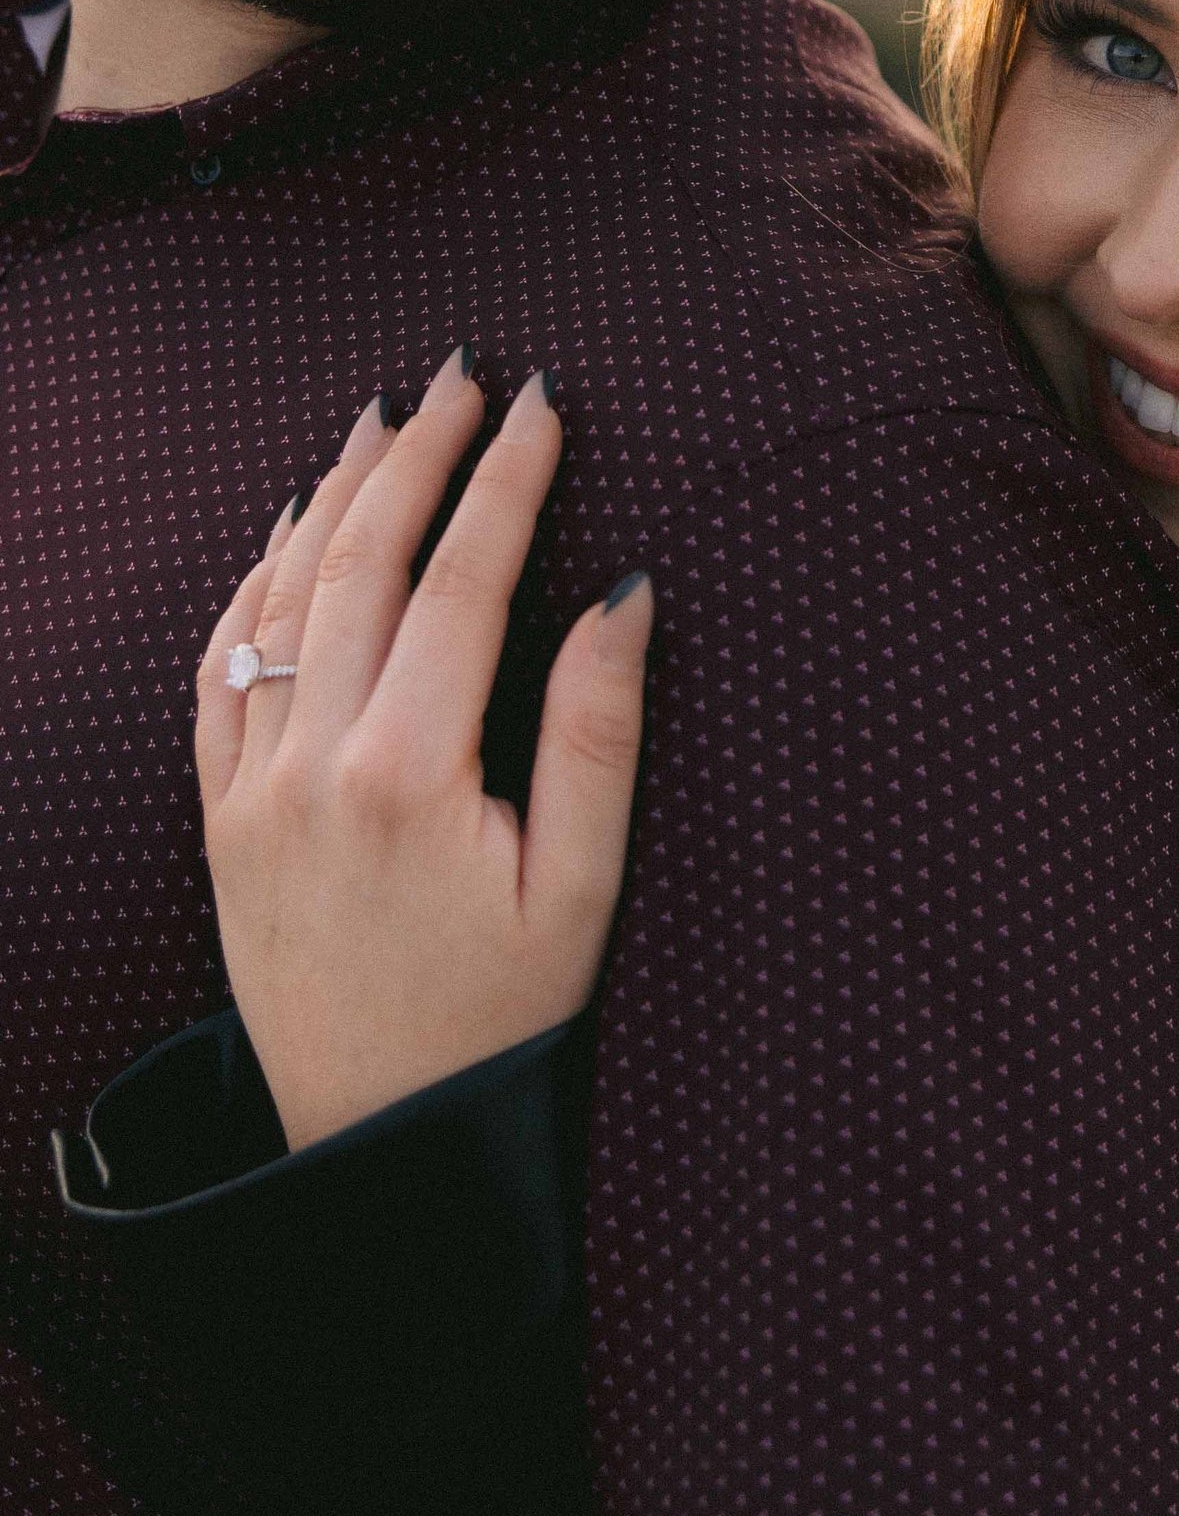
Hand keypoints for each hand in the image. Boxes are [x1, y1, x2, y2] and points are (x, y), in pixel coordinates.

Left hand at [197, 352, 650, 1152]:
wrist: (377, 1141)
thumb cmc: (499, 1019)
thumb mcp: (581, 888)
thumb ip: (597, 733)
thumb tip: (624, 592)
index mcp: (410, 777)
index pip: (464, 582)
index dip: (506, 479)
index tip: (541, 401)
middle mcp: (312, 768)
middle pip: (363, 564)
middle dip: (417, 455)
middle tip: (463, 374)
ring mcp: (250, 792)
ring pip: (281, 600)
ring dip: (332, 497)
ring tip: (380, 420)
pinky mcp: (218, 822)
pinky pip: (220, 672)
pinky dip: (252, 587)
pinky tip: (286, 533)